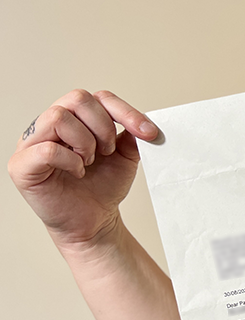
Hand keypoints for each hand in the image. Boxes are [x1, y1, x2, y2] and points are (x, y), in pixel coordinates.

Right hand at [8, 89, 157, 250]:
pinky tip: (78, 172)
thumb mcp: (125, 157)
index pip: (97, 98)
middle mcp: (49, 126)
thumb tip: (143, 122)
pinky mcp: (22, 165)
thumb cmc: (102, 188)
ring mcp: (31, 143)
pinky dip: (70, 160)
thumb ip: (132, 135)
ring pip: (58, 117)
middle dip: (102, 126)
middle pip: (76, 98)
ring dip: (85, 141)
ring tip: (89, 162)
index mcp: (73, 119)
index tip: (148, 133)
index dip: (125, 111)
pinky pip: (46, 149)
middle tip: (108, 152)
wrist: (94, 221)